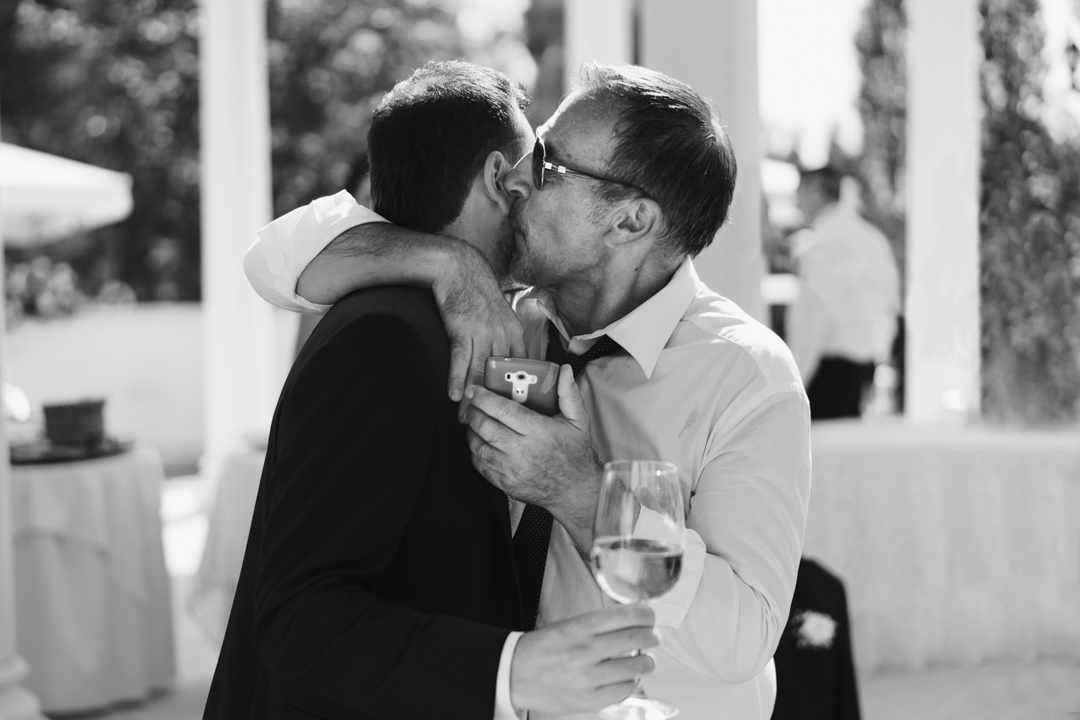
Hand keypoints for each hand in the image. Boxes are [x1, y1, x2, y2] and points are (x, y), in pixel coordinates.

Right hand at [431, 243, 524, 405]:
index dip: (519, 389)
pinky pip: (460, 359)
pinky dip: (456, 378)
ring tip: (466, 418)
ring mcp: (482, 334)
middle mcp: (502, 336)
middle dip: (494, 402)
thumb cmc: (479, 293)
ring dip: (472, 397)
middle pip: (500, 377)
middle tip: (489, 423)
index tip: (516, 409)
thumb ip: (506, 337)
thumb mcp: (502, 314)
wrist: (460, 271)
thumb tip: (507, 360)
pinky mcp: (462, 331)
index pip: (522, 367)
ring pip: (479, 373)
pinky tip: (453, 395)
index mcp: (514, 333)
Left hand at [465, 365, 602, 547]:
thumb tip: (564, 371)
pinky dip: (474, 454)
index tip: (475, 390)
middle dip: (473, 413)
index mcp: (539, 431)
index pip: (503, 410)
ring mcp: (513, 470)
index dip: (484, 398)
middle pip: (486, 427)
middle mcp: (523, 451)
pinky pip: (482, 467)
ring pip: (479, 447)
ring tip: (472, 423)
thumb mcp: (579, 421)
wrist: (576, 491)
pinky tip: (478, 444)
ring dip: (470, 432)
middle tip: (471, 404)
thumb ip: (569, 393)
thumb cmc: (576, 455)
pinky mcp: (507, 484)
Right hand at [510, 605, 659, 714]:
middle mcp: (586, 651)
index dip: (644, 614)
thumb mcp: (567, 626)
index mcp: (579, 628)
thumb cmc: (542, 648)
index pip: (624, 616)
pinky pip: (625, 690)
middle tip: (653, 636)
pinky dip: (632, 681)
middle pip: (635, 638)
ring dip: (647, 661)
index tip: (649, 615)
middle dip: (651, 635)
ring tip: (646, 659)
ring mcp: (589, 677)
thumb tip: (630, 621)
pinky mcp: (589, 700)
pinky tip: (628, 677)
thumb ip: (597, 625)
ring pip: (636, 666)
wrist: (514, 675)